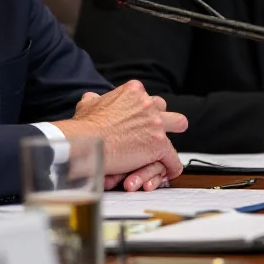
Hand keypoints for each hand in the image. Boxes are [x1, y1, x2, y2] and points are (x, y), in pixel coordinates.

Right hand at [54, 81, 186, 188]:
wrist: (86, 141)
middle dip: (162, 117)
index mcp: (133, 91)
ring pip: (179, 123)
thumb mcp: (88, 104)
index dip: (141, 111)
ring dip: (170, 137)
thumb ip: (95, 99)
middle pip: (163, 107)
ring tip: (166, 150)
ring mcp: (155, 123)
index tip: (137, 121)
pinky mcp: (159, 144)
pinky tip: (167, 172)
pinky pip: (173, 157)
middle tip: (155, 130)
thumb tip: (92, 97)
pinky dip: (171, 166)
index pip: (145, 97)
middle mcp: (147, 103)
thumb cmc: (85, 126)